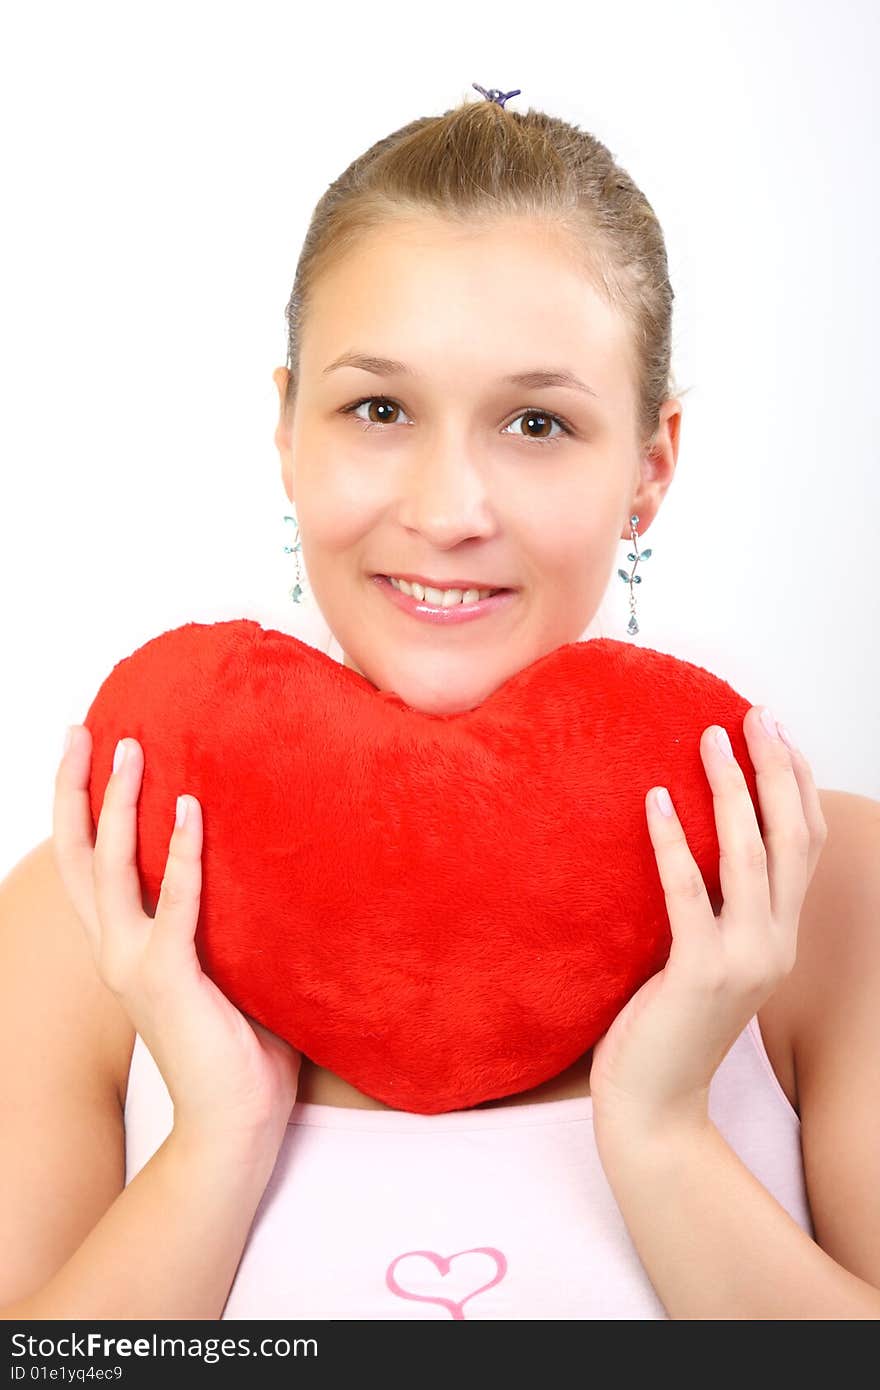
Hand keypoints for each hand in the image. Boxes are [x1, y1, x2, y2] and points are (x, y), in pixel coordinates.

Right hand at [53, 726, 301, 1147]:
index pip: (85, 864)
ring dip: (119, 804)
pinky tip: (194, 810)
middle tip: (87, 730)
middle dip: (77, 789)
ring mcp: (135, 965)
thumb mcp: (220, 965)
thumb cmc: (239, 1044)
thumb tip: (258, 859)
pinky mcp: (170, 980)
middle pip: (77, 854)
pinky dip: (185, 855)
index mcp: (123, 945)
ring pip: (112, 868)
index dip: (77, 807)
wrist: (235, 1124)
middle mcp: (115, 950)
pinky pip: (176, 905)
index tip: (85, 751)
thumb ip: (218, 917)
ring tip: (133, 749)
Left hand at [588, 705, 827, 1135]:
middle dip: (776, 770)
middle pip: (791, 839)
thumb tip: (702, 839)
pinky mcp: (700, 974)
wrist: (656, 1105)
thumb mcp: (711, 958)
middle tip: (753, 716)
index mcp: (782, 936)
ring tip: (710, 738)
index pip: (806, 846)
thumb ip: (721, 909)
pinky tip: (657, 800)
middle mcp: (777, 945)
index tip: (777, 733)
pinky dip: (674, 843)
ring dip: (732, 791)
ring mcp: (744, 960)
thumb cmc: (672, 1026)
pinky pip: (689, 893)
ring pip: (751, 857)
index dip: (798, 785)